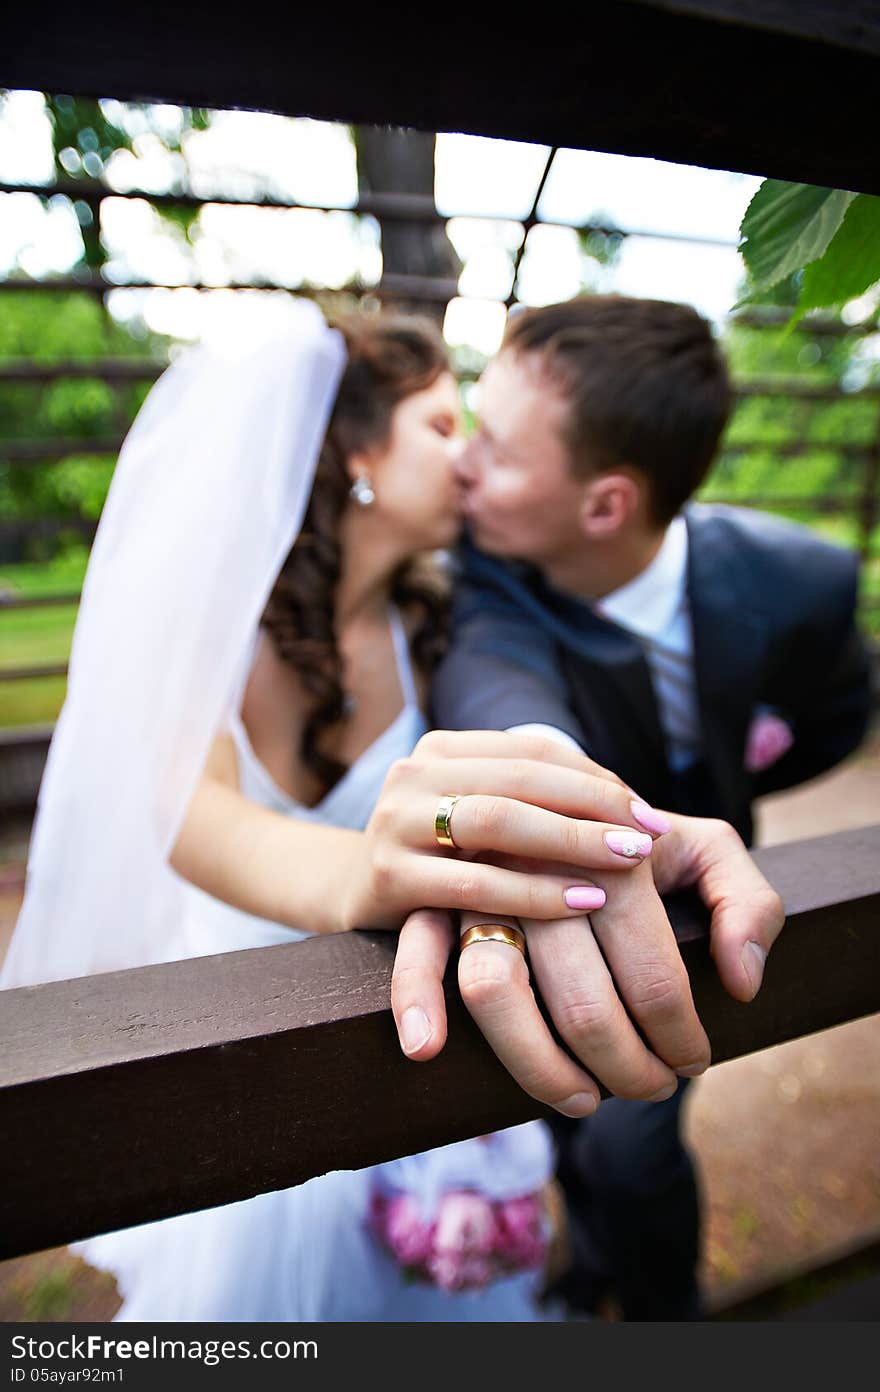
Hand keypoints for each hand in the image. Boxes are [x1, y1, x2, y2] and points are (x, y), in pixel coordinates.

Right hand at [341, 728, 669, 932]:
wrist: (346, 896)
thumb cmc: (439, 861)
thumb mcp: (479, 819)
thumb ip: (534, 803)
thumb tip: (632, 809)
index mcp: (443, 750)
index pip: (534, 751)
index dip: (597, 779)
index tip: (649, 814)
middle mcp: (414, 774)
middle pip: (519, 780)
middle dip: (593, 807)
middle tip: (648, 837)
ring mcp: (394, 822)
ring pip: (496, 822)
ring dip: (570, 842)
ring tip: (626, 863)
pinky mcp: (387, 876)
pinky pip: (473, 884)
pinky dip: (534, 894)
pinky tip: (582, 903)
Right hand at [390, 812, 783, 1115]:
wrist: (545, 793)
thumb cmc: (631, 836)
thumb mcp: (705, 848)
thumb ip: (748, 901)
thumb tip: (741, 983)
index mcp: (614, 848)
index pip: (654, 973)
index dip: (680, 1035)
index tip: (695, 1060)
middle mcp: (541, 861)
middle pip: (582, 1000)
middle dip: (626, 1066)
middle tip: (655, 1088)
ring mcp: (480, 878)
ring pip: (497, 990)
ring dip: (539, 1065)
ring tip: (585, 1100)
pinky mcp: (431, 894)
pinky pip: (416, 950)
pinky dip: (416, 998)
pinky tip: (426, 1050)